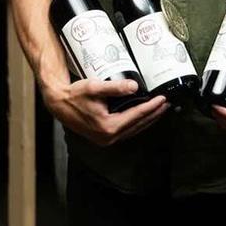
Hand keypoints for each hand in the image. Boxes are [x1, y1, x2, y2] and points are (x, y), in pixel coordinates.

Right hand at [45, 78, 168, 146]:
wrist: (59, 104)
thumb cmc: (75, 95)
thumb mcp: (95, 87)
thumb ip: (115, 87)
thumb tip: (134, 87)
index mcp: (108, 127)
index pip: (137, 115)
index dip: (151, 107)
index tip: (162, 99)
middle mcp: (108, 137)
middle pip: (138, 125)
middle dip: (154, 114)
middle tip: (167, 104)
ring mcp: (106, 139)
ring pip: (134, 130)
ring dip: (147, 120)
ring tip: (159, 110)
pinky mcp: (104, 137)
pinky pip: (126, 131)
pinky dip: (137, 123)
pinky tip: (143, 117)